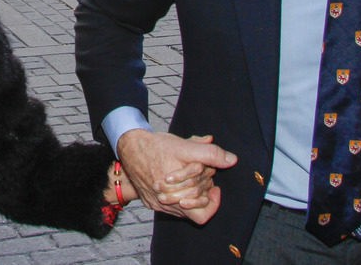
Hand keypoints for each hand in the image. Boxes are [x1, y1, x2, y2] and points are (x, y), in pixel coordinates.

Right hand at [117, 129, 236, 223]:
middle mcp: (165, 204)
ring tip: (191, 175)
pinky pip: (169, 205)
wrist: (129, 147)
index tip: (215, 188)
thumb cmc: (157, 147)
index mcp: (176, 194)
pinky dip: (178, 194)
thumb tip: (232, 160)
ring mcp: (156, 204)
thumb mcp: (186, 147)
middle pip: (193, 208)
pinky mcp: (149, 202)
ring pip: (181, 208)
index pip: (202, 214)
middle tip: (203, 172)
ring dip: (191, 193)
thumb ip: (210, 154)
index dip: (213, 203)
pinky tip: (179, 179)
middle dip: (203, 189)